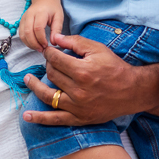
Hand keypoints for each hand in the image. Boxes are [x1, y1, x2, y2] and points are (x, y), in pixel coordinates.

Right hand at [19, 0, 63, 51]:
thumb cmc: (52, 8)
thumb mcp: (59, 17)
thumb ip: (57, 30)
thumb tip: (53, 42)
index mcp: (40, 12)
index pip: (38, 28)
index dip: (41, 39)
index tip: (47, 45)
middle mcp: (29, 14)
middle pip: (28, 32)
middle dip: (35, 44)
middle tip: (42, 49)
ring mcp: (23, 18)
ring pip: (22, 35)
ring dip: (29, 44)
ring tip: (38, 48)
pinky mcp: (21, 21)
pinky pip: (21, 34)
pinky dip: (26, 41)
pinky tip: (34, 44)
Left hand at [22, 31, 146, 125]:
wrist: (132, 91)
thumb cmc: (115, 68)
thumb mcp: (98, 49)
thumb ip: (75, 42)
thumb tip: (55, 39)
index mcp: (82, 71)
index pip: (55, 59)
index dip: (50, 53)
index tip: (50, 51)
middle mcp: (78, 90)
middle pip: (52, 75)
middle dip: (48, 65)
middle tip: (51, 62)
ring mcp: (77, 106)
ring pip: (48, 95)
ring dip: (35, 86)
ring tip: (27, 79)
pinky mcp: (79, 118)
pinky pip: (55, 119)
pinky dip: (40, 118)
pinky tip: (26, 116)